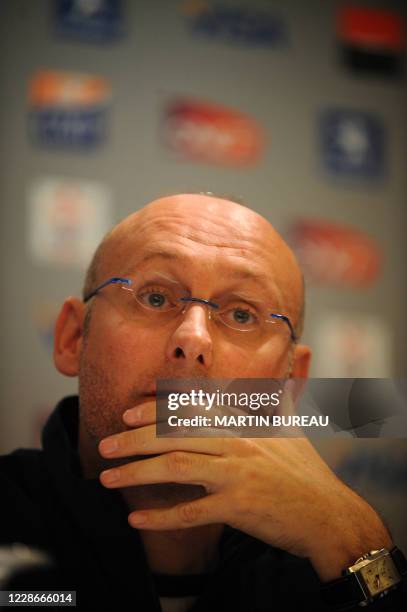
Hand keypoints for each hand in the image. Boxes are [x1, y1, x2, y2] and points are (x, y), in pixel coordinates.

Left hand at [98, 399, 391, 580]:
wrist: (330, 515)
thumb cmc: (307, 472)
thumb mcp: (293, 429)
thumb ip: (281, 400)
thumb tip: (289, 372)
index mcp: (244, 424)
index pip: (192, 410)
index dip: (156, 410)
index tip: (127, 413)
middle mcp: (238, 443)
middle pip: (176, 435)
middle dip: (135, 439)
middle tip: (106, 446)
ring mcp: (238, 474)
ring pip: (177, 466)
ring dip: (137, 472)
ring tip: (106, 477)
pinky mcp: (240, 506)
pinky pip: (192, 512)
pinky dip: (161, 517)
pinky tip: (136, 520)